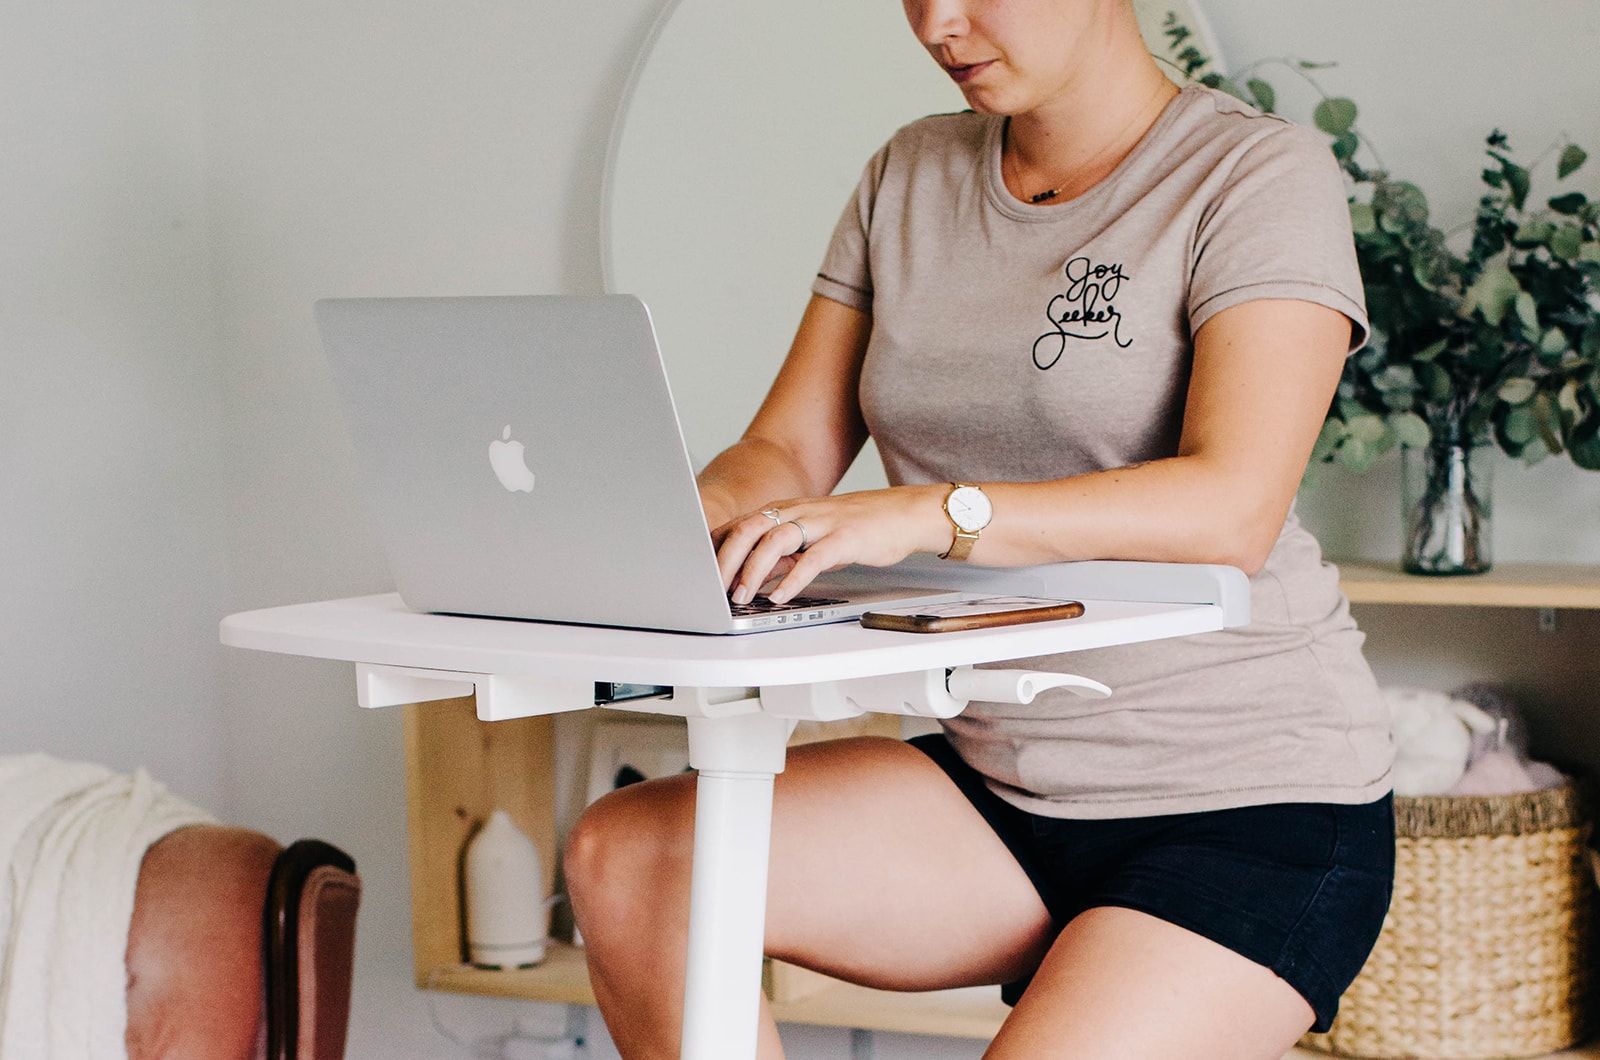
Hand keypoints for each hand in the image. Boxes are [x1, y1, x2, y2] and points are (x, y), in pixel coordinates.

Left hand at [711, 485, 947, 603]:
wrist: (906, 515)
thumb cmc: (861, 528)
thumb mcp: (815, 539)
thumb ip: (786, 555)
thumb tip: (756, 576)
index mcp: (788, 510)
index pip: (741, 524)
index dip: (717, 548)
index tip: (700, 573)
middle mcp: (800, 511)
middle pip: (750, 528)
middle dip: (726, 559)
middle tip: (712, 588)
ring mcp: (822, 522)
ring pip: (775, 540)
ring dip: (753, 570)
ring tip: (741, 595)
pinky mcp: (845, 537)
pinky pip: (813, 558)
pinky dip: (793, 579)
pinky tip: (780, 597)